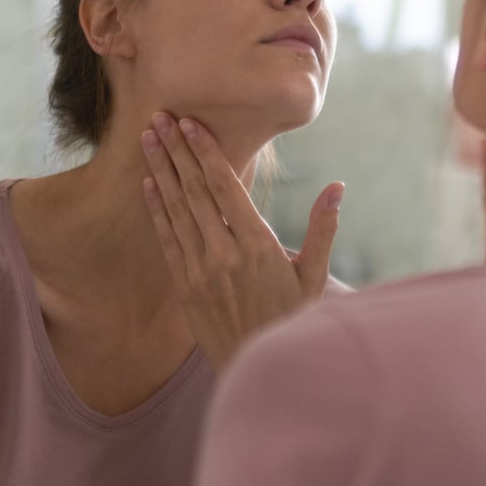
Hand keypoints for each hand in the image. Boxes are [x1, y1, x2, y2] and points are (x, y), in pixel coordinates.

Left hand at [139, 111, 343, 370]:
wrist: (261, 368)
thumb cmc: (293, 319)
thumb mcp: (315, 276)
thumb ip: (322, 228)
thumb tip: (337, 187)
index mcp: (256, 245)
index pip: (224, 187)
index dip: (205, 152)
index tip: (189, 124)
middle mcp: (223, 254)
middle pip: (194, 191)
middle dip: (176, 151)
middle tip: (159, 117)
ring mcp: (200, 270)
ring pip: (176, 210)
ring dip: (160, 172)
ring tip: (147, 140)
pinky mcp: (185, 287)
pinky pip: (167, 239)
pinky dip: (156, 210)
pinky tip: (148, 185)